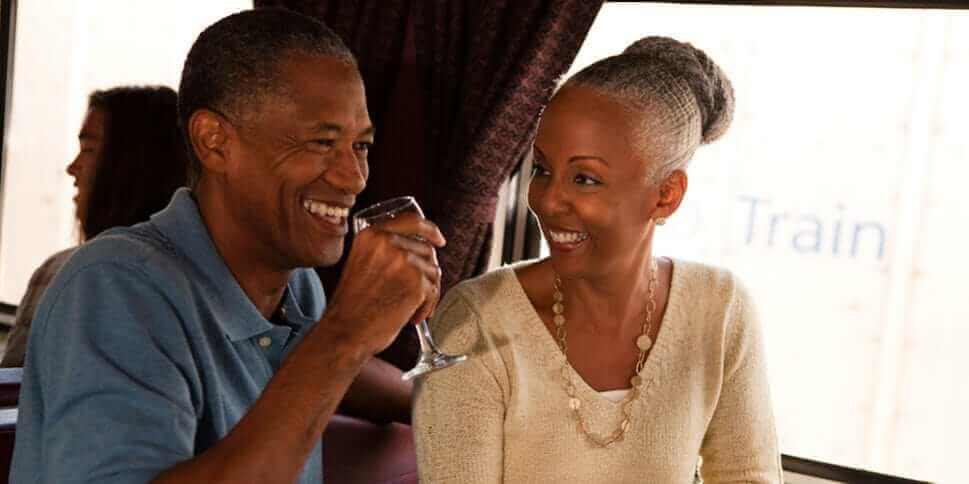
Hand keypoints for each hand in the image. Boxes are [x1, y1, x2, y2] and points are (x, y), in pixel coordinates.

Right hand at [325, 212, 444, 353]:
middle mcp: (387, 242)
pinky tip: (411, 316)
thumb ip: (383, 250)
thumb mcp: (360, 263)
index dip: (430, 230)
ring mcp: (403, 260)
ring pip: (433, 271)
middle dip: (426, 273)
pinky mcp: (416, 281)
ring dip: (426, 292)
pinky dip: (426, 307)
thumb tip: (417, 249)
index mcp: (371, 235)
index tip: (439, 240)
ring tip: (409, 307)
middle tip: (416, 293)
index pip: (411, 221)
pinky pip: (434, 291)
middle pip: (426, 250)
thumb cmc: (352, 305)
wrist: (345, 330)